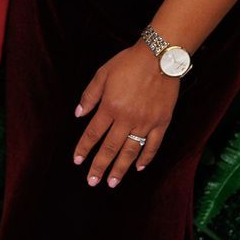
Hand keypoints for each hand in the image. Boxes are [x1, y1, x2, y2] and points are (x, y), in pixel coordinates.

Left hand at [73, 43, 178, 188]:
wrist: (160, 56)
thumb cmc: (129, 62)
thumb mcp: (103, 74)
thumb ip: (89, 96)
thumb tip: (78, 114)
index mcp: (110, 107)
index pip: (93, 134)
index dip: (83, 149)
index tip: (77, 161)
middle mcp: (126, 119)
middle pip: (110, 148)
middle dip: (99, 166)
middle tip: (92, 182)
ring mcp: (145, 122)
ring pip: (130, 151)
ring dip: (120, 168)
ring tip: (112, 182)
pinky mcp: (161, 122)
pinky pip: (153, 145)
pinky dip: (146, 158)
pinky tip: (138, 167)